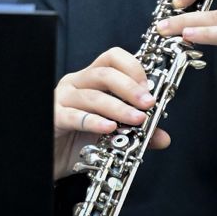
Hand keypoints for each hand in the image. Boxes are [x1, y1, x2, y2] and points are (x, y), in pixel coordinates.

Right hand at [52, 46, 165, 180]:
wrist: (54, 157)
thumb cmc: (80, 138)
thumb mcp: (114, 134)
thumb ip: (138, 133)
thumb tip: (162, 138)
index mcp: (92, 80)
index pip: (112, 58)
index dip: (133, 67)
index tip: (150, 87)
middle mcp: (77, 84)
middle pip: (104, 73)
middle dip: (130, 88)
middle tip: (148, 104)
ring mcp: (63, 99)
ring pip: (93, 96)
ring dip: (118, 108)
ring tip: (136, 120)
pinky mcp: (55, 117)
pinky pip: (75, 117)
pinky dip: (95, 122)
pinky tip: (109, 129)